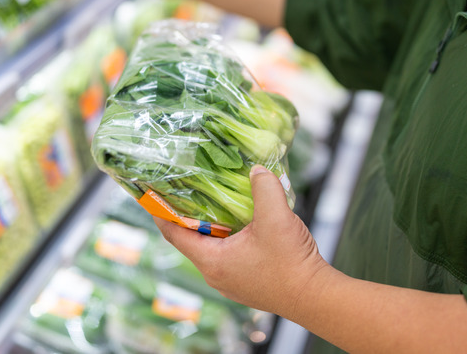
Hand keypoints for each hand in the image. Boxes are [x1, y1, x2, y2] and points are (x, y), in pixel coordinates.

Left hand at [153, 165, 330, 316]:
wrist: (316, 297)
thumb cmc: (291, 262)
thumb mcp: (276, 217)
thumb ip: (264, 188)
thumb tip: (256, 170)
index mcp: (212, 261)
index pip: (173, 235)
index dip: (160, 213)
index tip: (150, 195)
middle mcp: (215, 275)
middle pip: (191, 241)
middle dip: (188, 216)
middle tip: (187, 190)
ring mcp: (230, 282)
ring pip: (211, 249)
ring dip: (211, 227)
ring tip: (216, 203)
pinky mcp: (246, 283)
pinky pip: (227, 257)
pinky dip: (227, 238)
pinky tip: (242, 224)